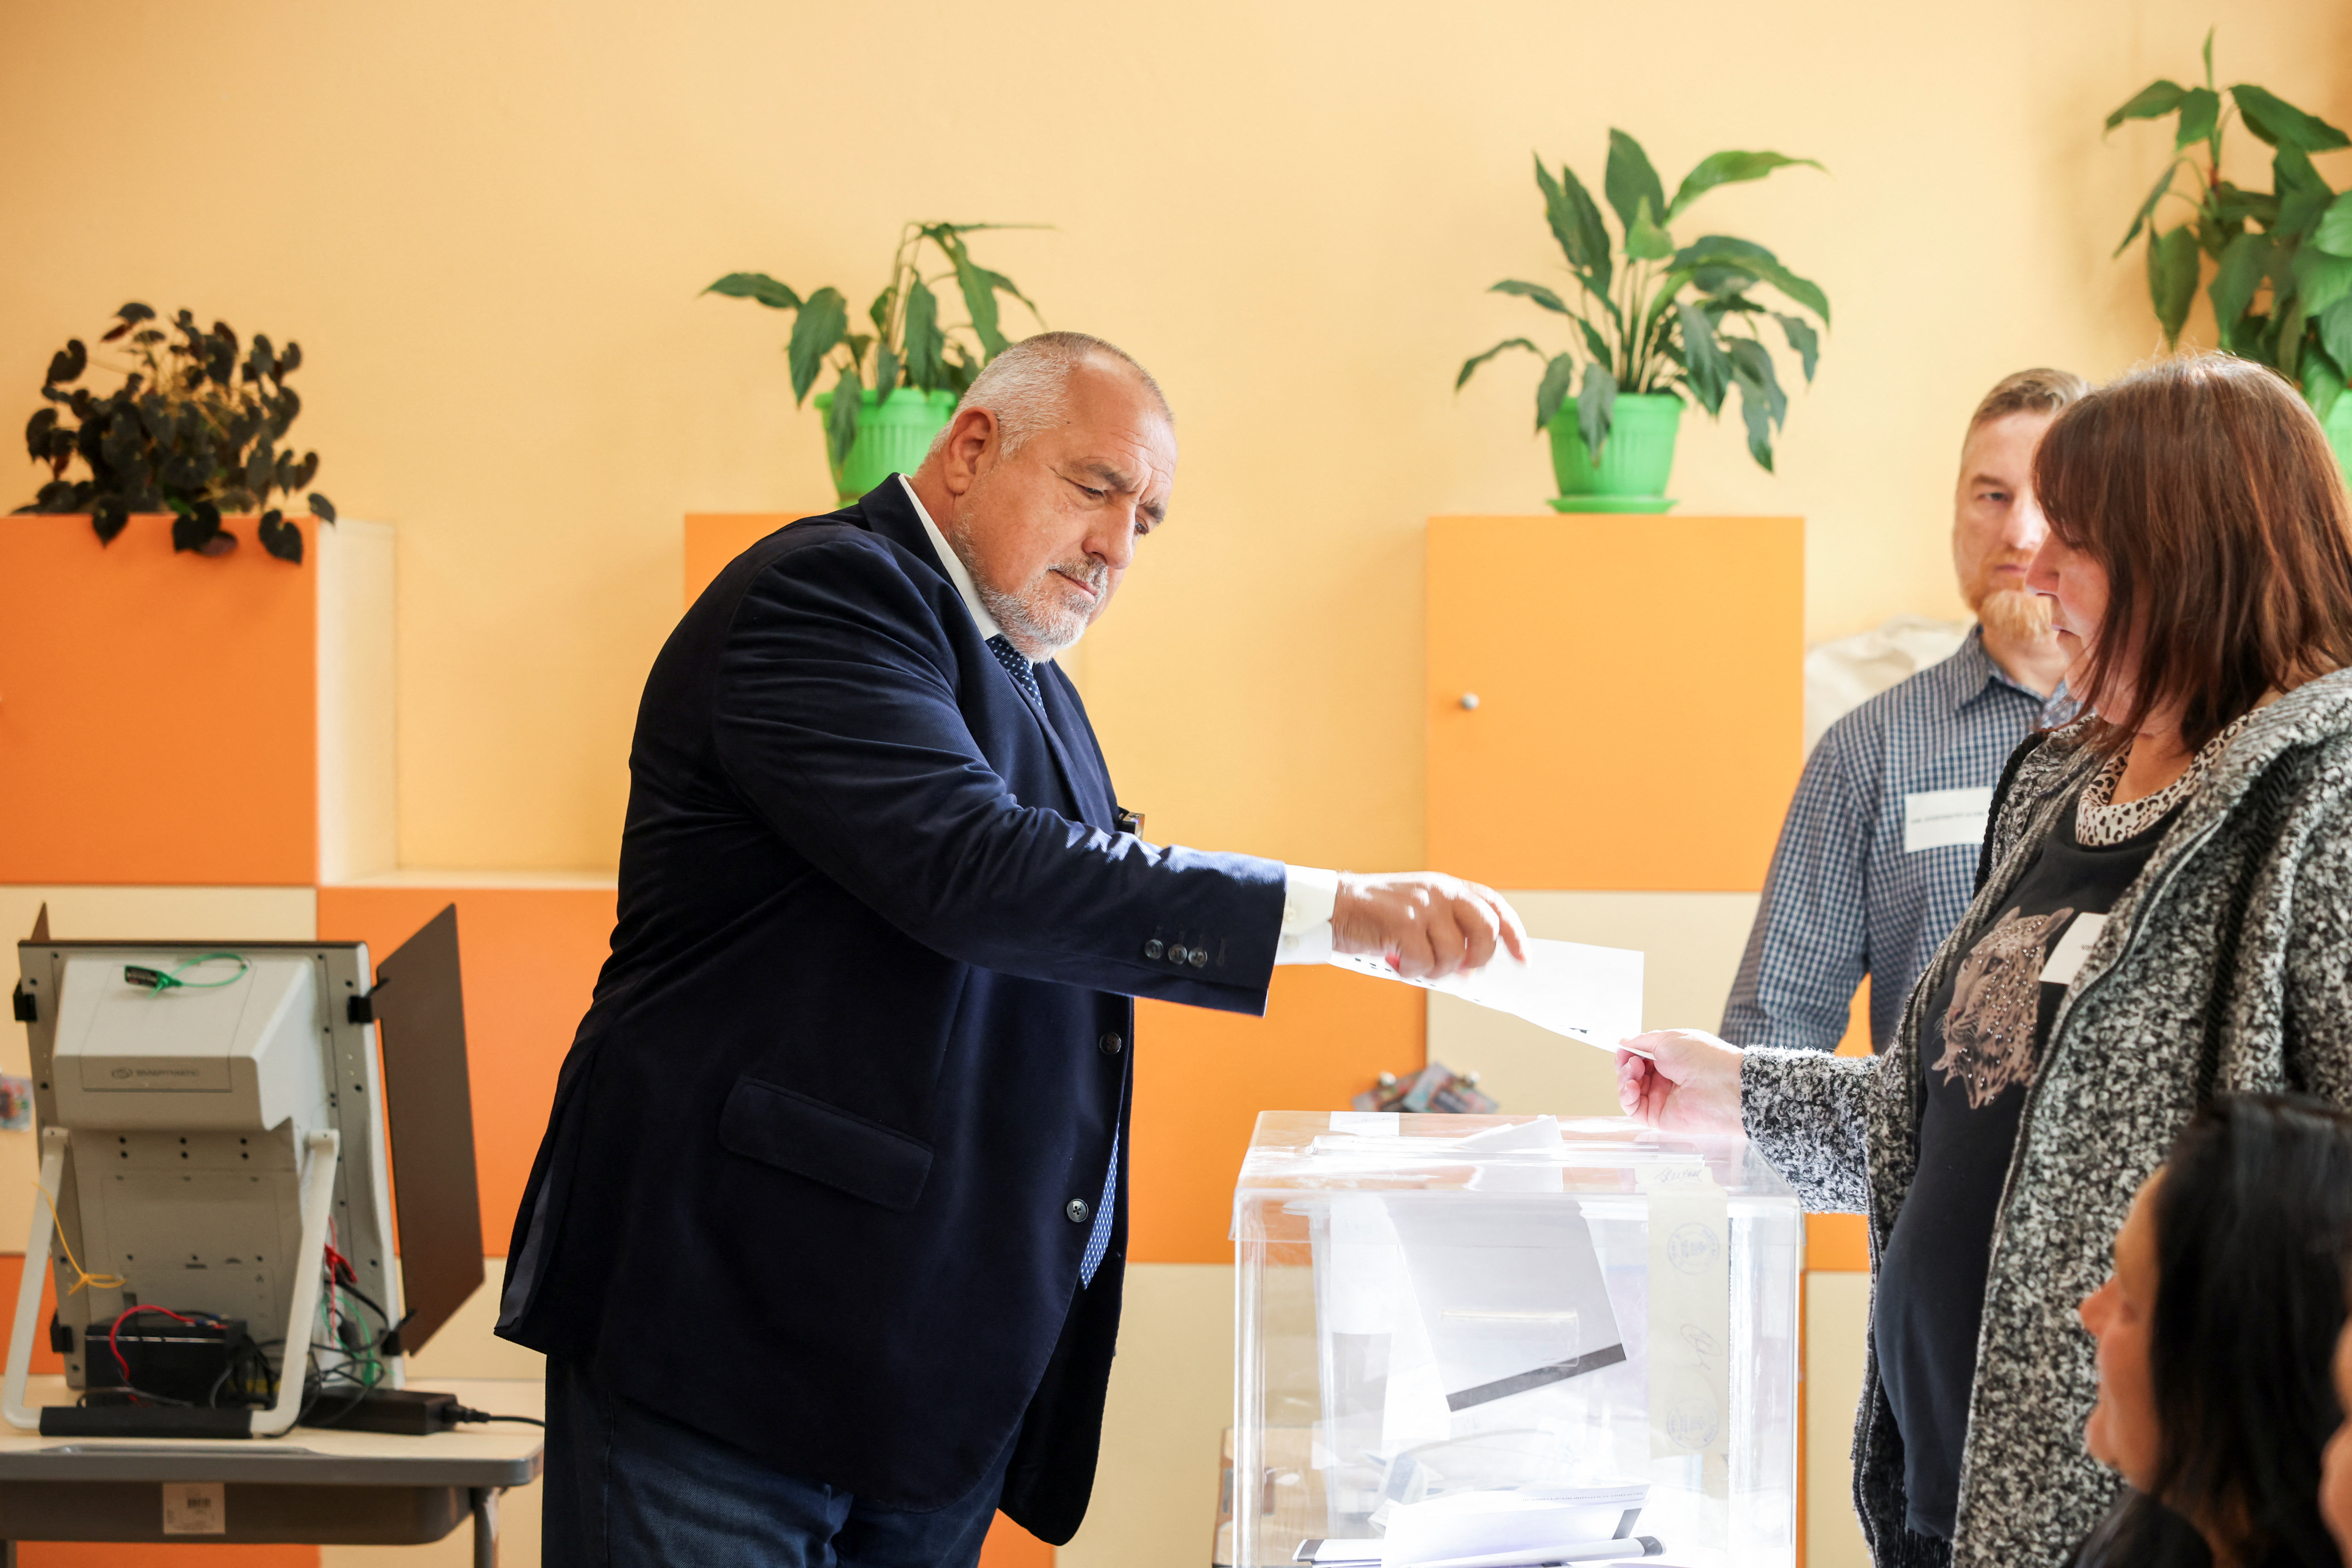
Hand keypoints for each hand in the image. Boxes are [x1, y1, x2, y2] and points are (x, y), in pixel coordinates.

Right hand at [1330, 872, 1526, 980]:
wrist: (1333, 906)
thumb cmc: (1374, 916)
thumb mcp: (1417, 911)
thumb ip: (1446, 928)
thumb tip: (1470, 967)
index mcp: (1447, 886)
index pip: (1494, 906)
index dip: (1513, 934)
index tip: (1522, 959)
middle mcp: (1440, 891)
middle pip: (1486, 931)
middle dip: (1478, 959)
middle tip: (1458, 970)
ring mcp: (1424, 905)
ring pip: (1455, 954)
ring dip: (1435, 970)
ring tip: (1413, 963)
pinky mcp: (1404, 922)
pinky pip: (1425, 963)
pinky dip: (1411, 971)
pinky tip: (1395, 961)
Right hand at [1616, 1029, 1744, 1134]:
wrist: (1725, 1087)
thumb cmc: (1704, 1059)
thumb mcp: (1669, 1039)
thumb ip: (1642, 1042)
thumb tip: (1623, 1042)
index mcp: (1670, 1059)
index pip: (1639, 1057)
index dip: (1628, 1053)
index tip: (1623, 1049)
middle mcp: (1665, 1079)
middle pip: (1631, 1074)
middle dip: (1625, 1065)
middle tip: (1632, 1060)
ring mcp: (1661, 1098)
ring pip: (1628, 1090)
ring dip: (1624, 1078)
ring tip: (1634, 1070)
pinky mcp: (1659, 1117)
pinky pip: (1633, 1109)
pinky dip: (1626, 1096)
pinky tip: (1631, 1086)